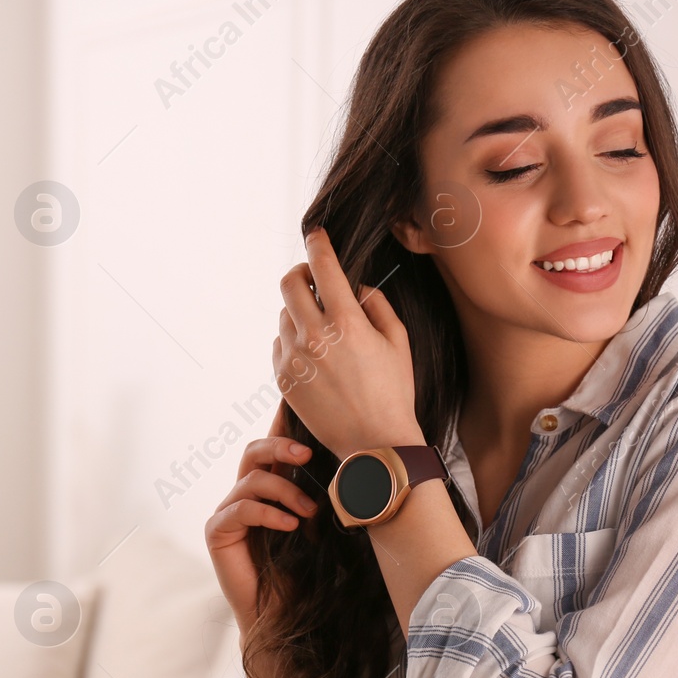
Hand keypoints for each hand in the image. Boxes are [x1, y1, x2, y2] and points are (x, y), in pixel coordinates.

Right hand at [204, 404, 319, 628]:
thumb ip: (327, 495)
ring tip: (309, 513)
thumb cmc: (307, 574)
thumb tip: (358, 463)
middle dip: (281, 445)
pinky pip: (240, 509)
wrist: (286, 618)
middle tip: (308, 453)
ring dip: (285, 490)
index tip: (297, 400)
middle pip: (255, 450)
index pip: (274, 446)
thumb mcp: (324, 527)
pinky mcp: (218, 532)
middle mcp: (245, 495)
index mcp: (270, 488)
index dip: (283, 422)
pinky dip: (269, 513)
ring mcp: (229, 512)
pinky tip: (290, 527)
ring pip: (251, 478)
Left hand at [274, 227, 424, 457]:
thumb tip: (355, 286)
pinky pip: (280, 343)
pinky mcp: (283, 377)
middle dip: (301, 274)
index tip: (316, 234)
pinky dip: (293, 339)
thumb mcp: (398, 341)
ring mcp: (294, 358)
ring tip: (323, 329)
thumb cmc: (393, 391)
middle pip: (289, 283)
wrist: (373, 443)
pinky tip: (314, 355)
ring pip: (284, 314)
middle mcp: (315, 337)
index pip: (323, 266)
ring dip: (299, 311)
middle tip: (313, 280)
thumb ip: (377, 303)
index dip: (318, 243)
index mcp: (347, 323)